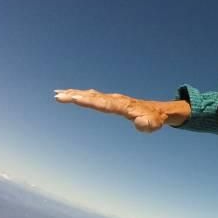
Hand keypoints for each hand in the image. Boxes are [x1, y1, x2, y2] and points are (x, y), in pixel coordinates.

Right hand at [54, 89, 188, 131]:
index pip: (102, 103)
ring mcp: (114, 99)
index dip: (88, 101)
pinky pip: (95, 96)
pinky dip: (83, 94)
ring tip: (59, 93)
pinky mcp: (112, 100)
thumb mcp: (154, 124)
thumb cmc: (155, 119)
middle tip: (58, 95)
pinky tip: (73, 94)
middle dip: (76, 96)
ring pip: (92, 95)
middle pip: (93, 97)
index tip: (75, 98)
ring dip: (76, 93)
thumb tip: (140, 123)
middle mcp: (116, 100)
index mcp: (123, 106)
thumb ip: (146, 124)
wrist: (159, 111)